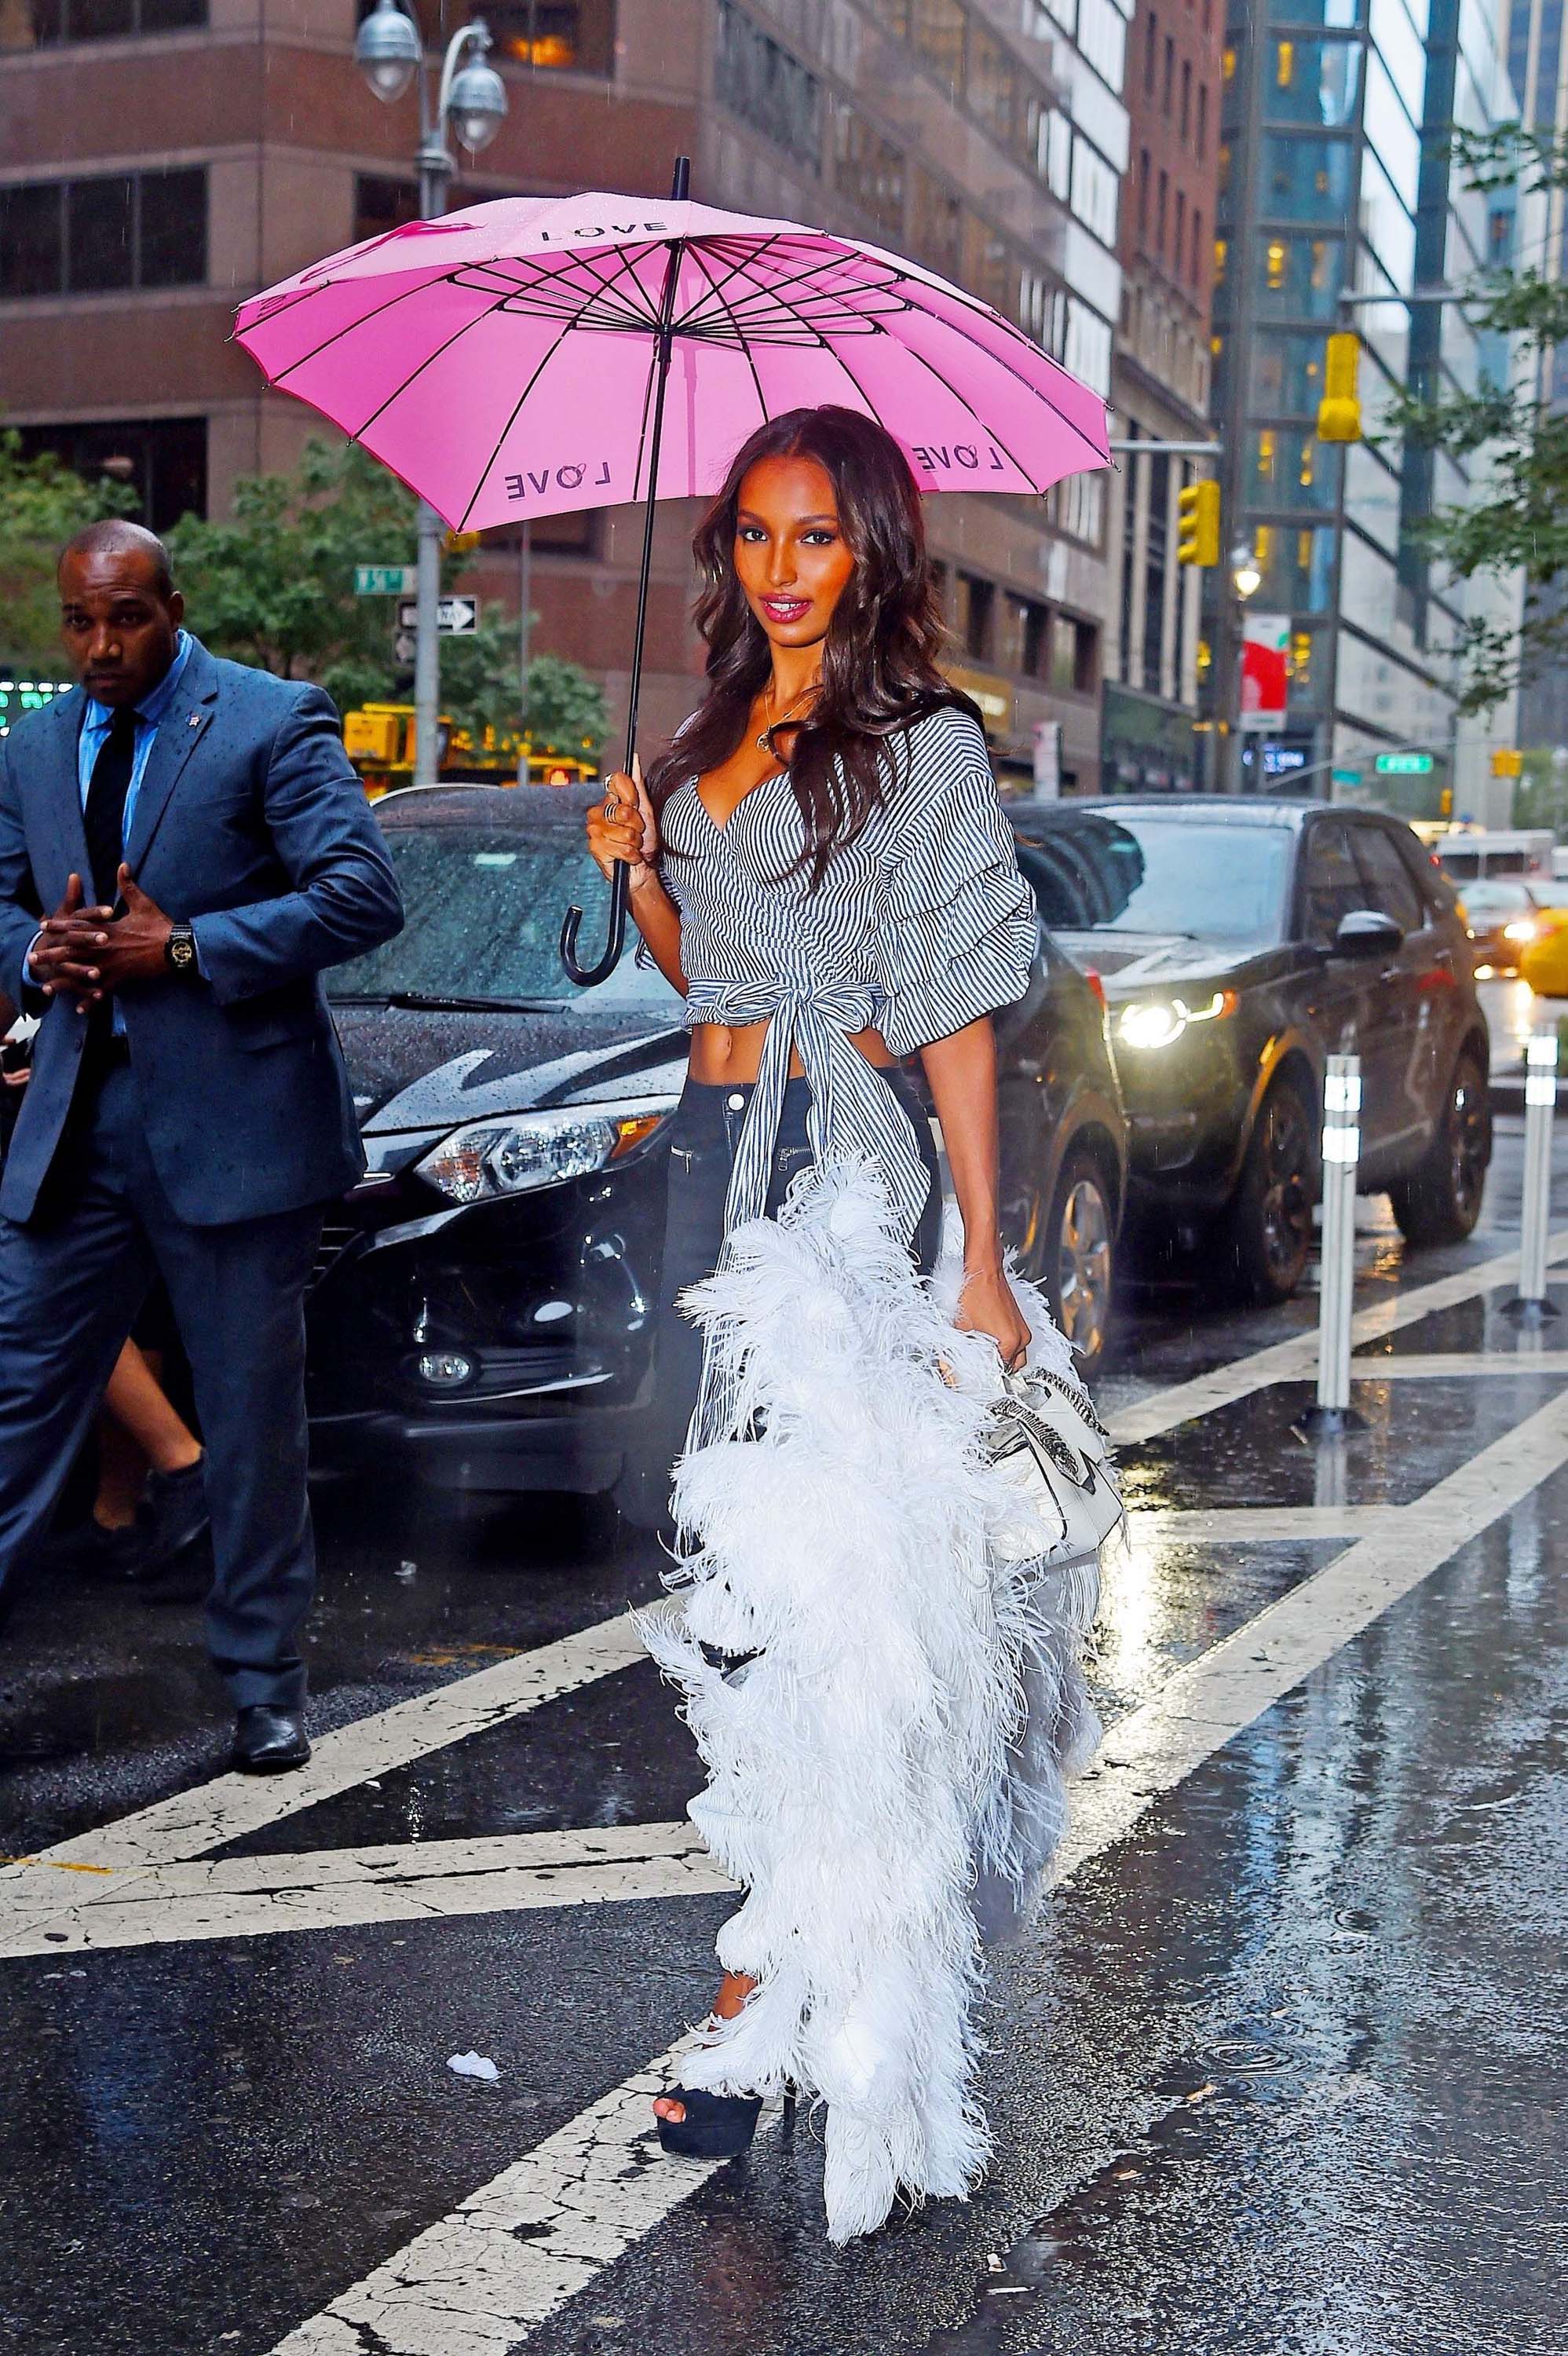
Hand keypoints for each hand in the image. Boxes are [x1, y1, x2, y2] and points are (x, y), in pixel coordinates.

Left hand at [37, 866, 174, 1002]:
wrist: (176, 948)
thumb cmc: (160, 926)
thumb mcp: (143, 903)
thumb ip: (128, 886)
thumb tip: (122, 865)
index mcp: (108, 929)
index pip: (78, 926)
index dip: (60, 925)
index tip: (44, 925)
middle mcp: (105, 948)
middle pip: (73, 951)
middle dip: (53, 955)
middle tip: (34, 957)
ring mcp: (112, 965)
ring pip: (82, 974)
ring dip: (64, 981)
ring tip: (47, 987)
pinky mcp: (122, 979)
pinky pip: (102, 992)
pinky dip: (90, 1001)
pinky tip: (78, 1009)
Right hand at [585, 756, 658, 886]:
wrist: (642, 868)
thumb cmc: (645, 840)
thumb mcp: (645, 810)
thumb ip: (638, 785)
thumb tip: (633, 758)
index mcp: (610, 799)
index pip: (617, 780)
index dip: (631, 796)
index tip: (637, 807)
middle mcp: (599, 812)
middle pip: (624, 809)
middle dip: (638, 825)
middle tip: (638, 833)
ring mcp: (594, 830)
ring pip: (624, 832)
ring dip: (635, 843)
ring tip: (633, 846)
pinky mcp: (595, 848)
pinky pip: (621, 848)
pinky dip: (630, 855)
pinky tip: (628, 857)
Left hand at [954, 1262, 1031, 1372]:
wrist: (983, 1269)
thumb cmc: (973, 1293)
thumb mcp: (959, 1329)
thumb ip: (955, 1355)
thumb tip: (949, 1372)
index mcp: (1009, 1343)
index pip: (1001, 1373)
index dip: (986, 1377)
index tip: (975, 1378)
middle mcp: (1021, 1338)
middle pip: (1011, 1367)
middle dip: (995, 1369)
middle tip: (978, 1368)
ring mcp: (1022, 1329)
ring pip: (1015, 1356)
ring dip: (1001, 1358)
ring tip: (982, 1353)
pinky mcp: (1020, 1321)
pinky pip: (1016, 1342)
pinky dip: (1004, 1345)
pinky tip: (988, 1340)